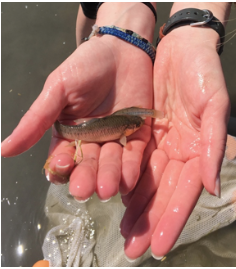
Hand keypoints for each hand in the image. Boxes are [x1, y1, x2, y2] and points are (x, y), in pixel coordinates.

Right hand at [1, 34, 153, 201]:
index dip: (62, 167)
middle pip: (89, 166)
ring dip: (109, 178)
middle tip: (86, 191)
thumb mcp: (57, 90)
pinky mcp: (139, 135)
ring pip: (112, 164)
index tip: (63, 168)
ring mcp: (117, 139)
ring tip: (108, 190)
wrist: (123, 48)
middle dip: (87, 178)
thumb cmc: (85, 65)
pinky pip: (136, 155)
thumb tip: (4, 151)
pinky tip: (128, 180)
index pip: (63, 159)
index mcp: (69, 134)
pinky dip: (132, 168)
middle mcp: (93, 142)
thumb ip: (36, 120)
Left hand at [120, 26, 229, 258]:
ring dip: (137, 210)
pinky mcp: (146, 136)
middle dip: (151, 223)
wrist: (182, 47)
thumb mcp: (214, 106)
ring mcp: (164, 146)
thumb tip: (212, 188)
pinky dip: (126, 184)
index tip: (161, 246)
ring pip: (148, 185)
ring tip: (124, 234)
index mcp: (201, 151)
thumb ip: (213, 147)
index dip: (174, 220)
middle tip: (134, 250)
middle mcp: (183, 154)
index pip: (187, 193)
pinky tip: (116, 202)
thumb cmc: (204, 73)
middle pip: (165, 195)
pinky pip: (136, 165)